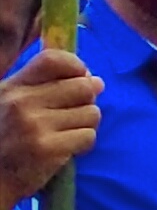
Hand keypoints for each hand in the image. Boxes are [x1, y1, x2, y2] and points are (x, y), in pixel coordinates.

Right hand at [0, 48, 102, 204]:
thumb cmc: (7, 140)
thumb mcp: (11, 105)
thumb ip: (46, 88)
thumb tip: (95, 81)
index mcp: (12, 87)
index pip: (53, 59)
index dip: (76, 67)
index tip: (80, 80)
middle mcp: (21, 102)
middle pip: (83, 86)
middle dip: (87, 101)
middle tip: (73, 116)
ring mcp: (34, 125)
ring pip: (91, 112)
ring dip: (86, 124)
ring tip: (65, 134)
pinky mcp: (48, 149)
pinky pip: (88, 136)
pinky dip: (82, 144)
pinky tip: (64, 149)